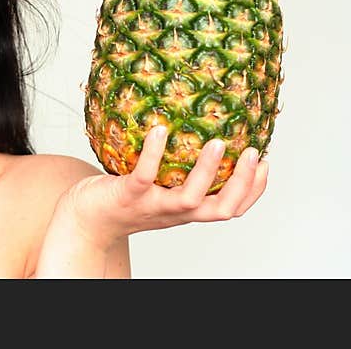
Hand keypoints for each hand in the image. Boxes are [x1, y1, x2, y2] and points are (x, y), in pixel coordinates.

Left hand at [66, 125, 268, 248]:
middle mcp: (174, 212)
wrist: (84, 221)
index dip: (253, 190)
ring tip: (217, 142)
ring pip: (189, 197)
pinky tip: (160, 130)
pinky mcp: (127, 195)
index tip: (266, 163)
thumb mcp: (156, 188)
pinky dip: (154, 153)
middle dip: (242, 183)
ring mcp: (152, 205)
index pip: (230, 208)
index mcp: (185, 210)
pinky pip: (144, 175)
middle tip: (253, 152)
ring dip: (207, 171)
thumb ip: (174, 172)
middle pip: (221, 208)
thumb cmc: (120, 199)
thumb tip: (192, 131)